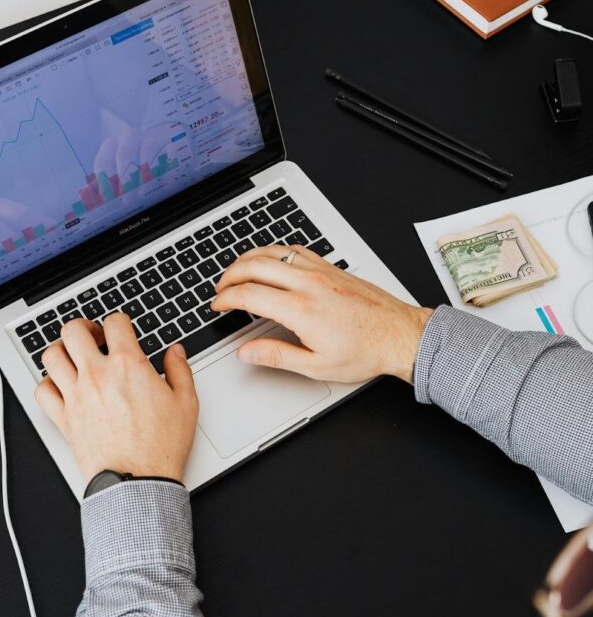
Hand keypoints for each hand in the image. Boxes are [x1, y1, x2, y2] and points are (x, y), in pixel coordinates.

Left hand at [34, 313, 198, 481]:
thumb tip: (175, 352)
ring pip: (51, 355)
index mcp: (127, 365)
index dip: (119, 322)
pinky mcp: (64, 418)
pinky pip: (42, 391)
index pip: (114, 322)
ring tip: (73, 356)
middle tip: (94, 337)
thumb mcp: (186, 403)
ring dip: (62, 350)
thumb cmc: (161, 447)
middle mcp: (97, 375)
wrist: (139, 482)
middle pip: (73, 330)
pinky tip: (61, 386)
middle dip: (84, 327)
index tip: (122, 330)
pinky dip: (47, 384)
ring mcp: (76, 396)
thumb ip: (179, 370)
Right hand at [212, 245, 432, 383]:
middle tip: (220, 289)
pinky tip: (269, 260)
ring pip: (273, 252)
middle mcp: (309, 284)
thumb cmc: (365, 351)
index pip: (249, 294)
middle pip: (255, 266)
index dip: (226, 298)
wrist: (399, 335)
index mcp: (301, 309)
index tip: (218, 305)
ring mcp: (320, 271)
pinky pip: (294, 250)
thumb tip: (247, 352)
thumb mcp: (317, 366)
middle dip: (230, 275)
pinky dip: (273, 252)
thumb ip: (277, 356)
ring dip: (248, 259)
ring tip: (236, 272)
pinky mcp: (330, 267)